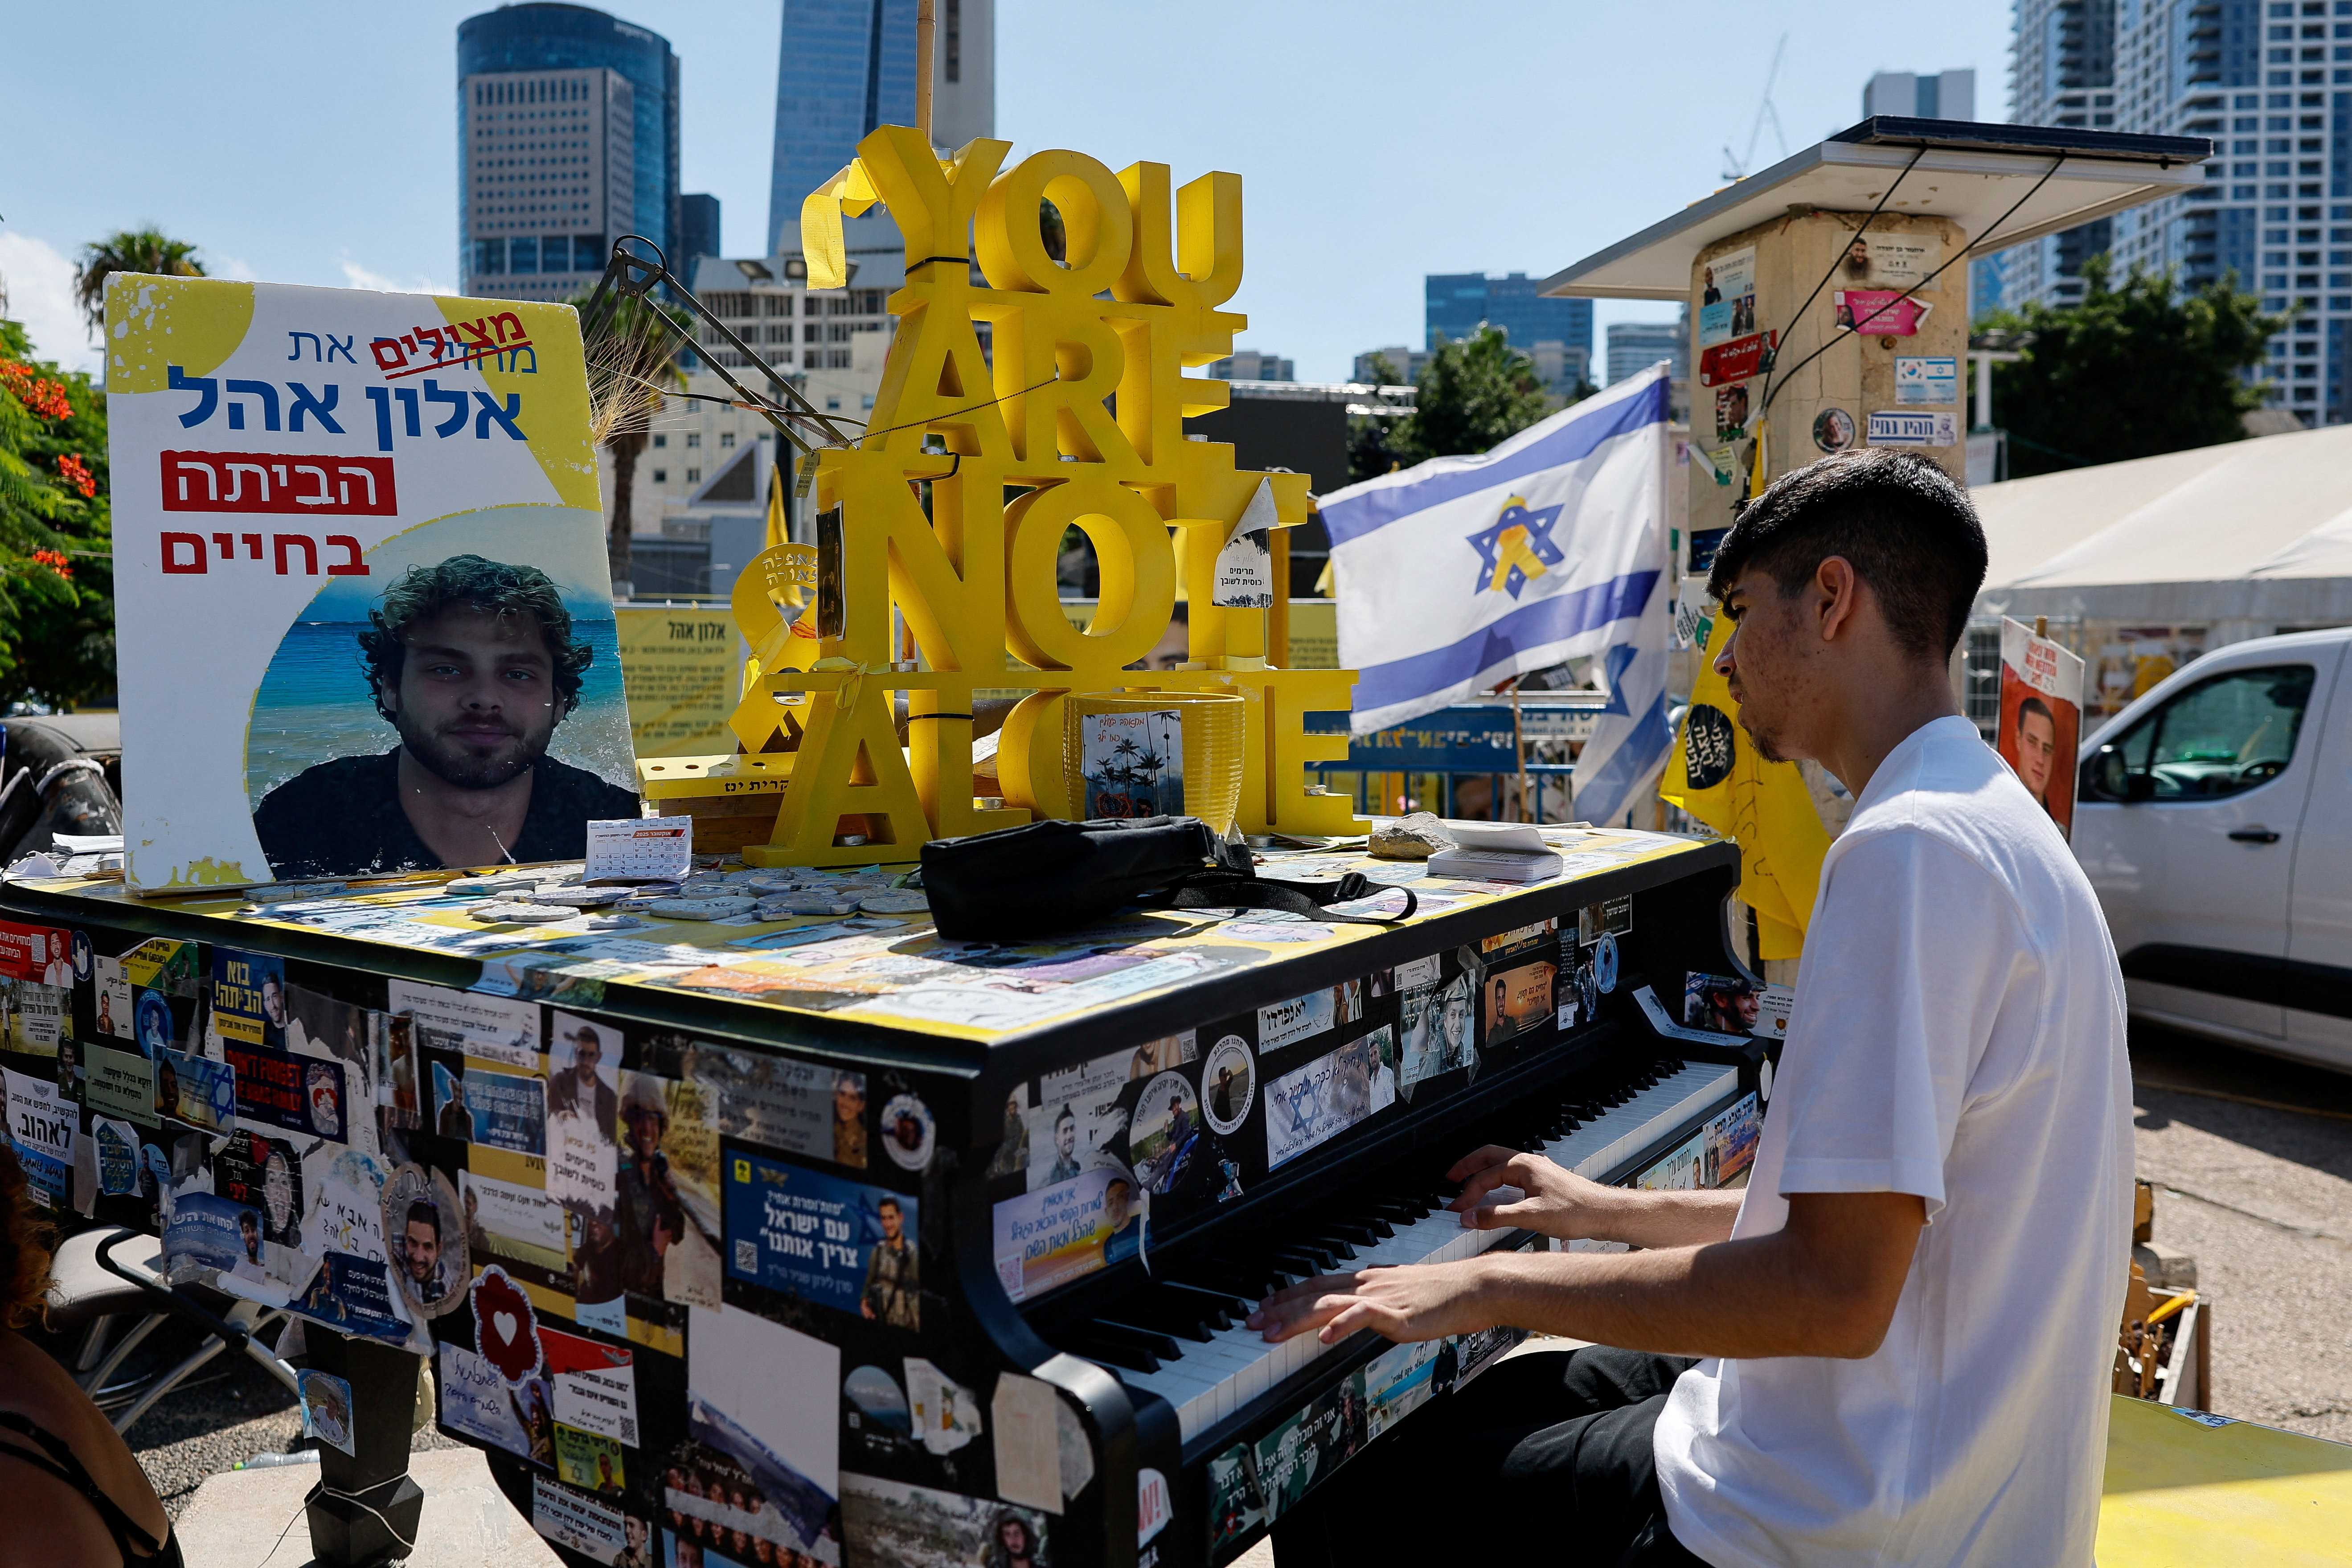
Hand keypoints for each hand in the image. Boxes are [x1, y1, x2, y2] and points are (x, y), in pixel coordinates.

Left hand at [1247, 1260, 1493, 1345]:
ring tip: (1270, 1332)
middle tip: (1252, 1320)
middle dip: (1279, 1308)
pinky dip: (1341, 1326)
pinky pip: (1362, 1317)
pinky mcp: (1395, 1312)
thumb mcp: (1399, 1297)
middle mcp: (1367, 1284)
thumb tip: (1357, 1313)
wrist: (1472, 1289)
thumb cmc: (1442, 1296)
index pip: (1317, 1284)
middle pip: (1312, 1293)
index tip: (1265, 1305)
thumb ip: (1375, 1304)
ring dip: (1295, 1318)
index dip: (1288, 1294)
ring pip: (1327, 1303)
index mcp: (1367, 1280)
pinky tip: (1324, 1337)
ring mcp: (1379, 1296)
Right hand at [1446, 1144, 1625, 1241]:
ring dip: (1483, 1173)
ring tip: (1468, 1184)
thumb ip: (1497, 1216)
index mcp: (1523, 1166)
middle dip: (1468, 1166)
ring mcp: (1537, 1171)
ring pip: (1501, 1165)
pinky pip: (1513, 1175)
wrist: (1606, 1213)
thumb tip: (1470, 1217)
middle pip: (1489, 1157)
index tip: (1457, 1211)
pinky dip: (1498, 1181)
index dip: (1468, 1195)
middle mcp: (1529, 1163)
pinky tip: (1497, 1195)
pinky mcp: (1544, 1182)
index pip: (1485, 1177)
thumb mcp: (1531, 1216)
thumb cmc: (1577, 1211)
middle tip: (1451, 1178)